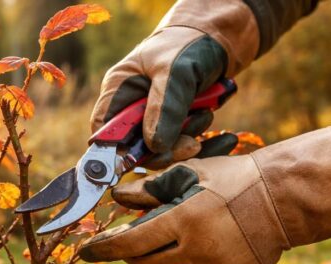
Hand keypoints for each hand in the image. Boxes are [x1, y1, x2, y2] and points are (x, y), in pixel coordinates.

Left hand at [79, 127, 330, 263]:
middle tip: (124, 240)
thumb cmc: (232, 180)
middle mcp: (198, 251)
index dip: (104, 249)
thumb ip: (149, 189)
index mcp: (185, 220)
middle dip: (129, 252)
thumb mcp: (188, 174)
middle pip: (145, 262)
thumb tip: (117, 198)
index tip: (85, 251)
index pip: (131, 243)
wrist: (280, 202)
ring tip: (151, 247)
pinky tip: (173, 259)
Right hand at [90, 0, 258, 169]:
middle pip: (137, 148)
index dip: (118, 151)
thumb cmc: (189, 46)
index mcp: (119, 91)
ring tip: (207, 114)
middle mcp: (133, 108)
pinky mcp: (178, 125)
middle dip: (165, 148)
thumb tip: (155, 146)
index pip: (104, 133)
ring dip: (188, 139)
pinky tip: (226, 138)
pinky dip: (205, 143)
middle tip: (191, 144)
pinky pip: (186, 146)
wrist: (220, 39)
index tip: (148, 156)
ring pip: (165, 149)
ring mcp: (156, 118)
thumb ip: (164, 108)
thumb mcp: (175, 72)